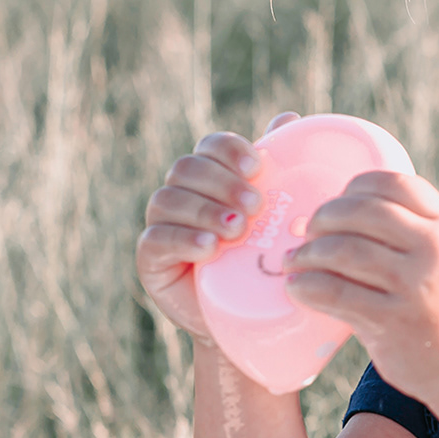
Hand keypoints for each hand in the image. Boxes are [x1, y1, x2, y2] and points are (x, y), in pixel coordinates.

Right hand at [136, 111, 300, 340]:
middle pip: (186, 168)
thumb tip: (288, 118)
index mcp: (212, 178)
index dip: (229, 149)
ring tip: (237, 230)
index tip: (258, 166)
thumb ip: (281, 168)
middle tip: (256, 206)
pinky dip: (184, 239)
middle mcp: (182, 195)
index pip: (210, 146)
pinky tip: (209, 248)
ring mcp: (162, 225)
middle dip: (222, 182)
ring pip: (167, 199)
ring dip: (205, 210)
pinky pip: (156, 239)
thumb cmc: (265, 261)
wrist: (250, 320)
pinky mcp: (150, 259)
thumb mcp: (278, 216)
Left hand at [281, 170, 438, 402]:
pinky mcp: (391, 320)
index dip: (356, 187)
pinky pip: (334, 291)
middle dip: (323, 216)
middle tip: (307, 231)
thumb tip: (341, 213)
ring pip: (343, 249)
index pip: (393, 183)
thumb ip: (410, 231)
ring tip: (295, 261)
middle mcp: (434, 249)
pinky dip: (306, 286)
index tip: (338, 201)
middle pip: (362, 211)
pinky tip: (297, 288)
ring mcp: (414, 285)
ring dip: (307, 253)